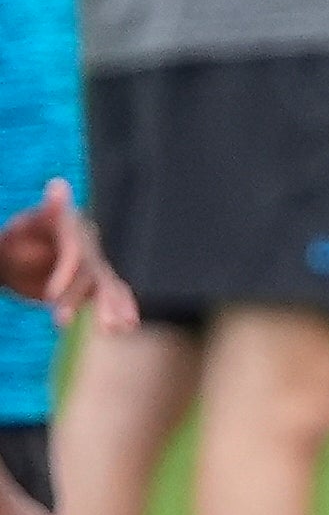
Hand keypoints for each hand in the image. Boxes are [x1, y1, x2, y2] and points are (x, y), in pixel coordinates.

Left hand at [0, 180, 138, 330]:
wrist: (15, 263)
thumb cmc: (16, 244)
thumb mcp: (25, 228)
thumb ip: (47, 211)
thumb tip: (59, 185)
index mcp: (71, 227)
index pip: (75, 250)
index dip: (66, 273)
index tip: (49, 296)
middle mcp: (88, 244)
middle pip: (92, 271)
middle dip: (80, 297)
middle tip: (63, 321)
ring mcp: (95, 264)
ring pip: (106, 286)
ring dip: (108, 308)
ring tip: (109, 329)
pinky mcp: (97, 283)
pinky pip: (115, 294)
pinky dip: (123, 308)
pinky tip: (128, 325)